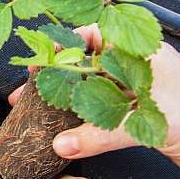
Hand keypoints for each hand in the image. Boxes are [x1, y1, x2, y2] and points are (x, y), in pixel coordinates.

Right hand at [9, 24, 179, 178]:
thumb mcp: (149, 121)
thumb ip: (102, 133)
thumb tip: (64, 143)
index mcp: (144, 53)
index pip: (97, 35)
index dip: (66, 44)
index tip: (42, 58)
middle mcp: (139, 70)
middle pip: (89, 66)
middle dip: (58, 76)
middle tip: (30, 87)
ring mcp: (139, 94)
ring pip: (94, 93)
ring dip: (68, 102)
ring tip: (39, 109)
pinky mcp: (140, 119)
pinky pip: (103, 117)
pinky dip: (84, 124)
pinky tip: (67, 133)